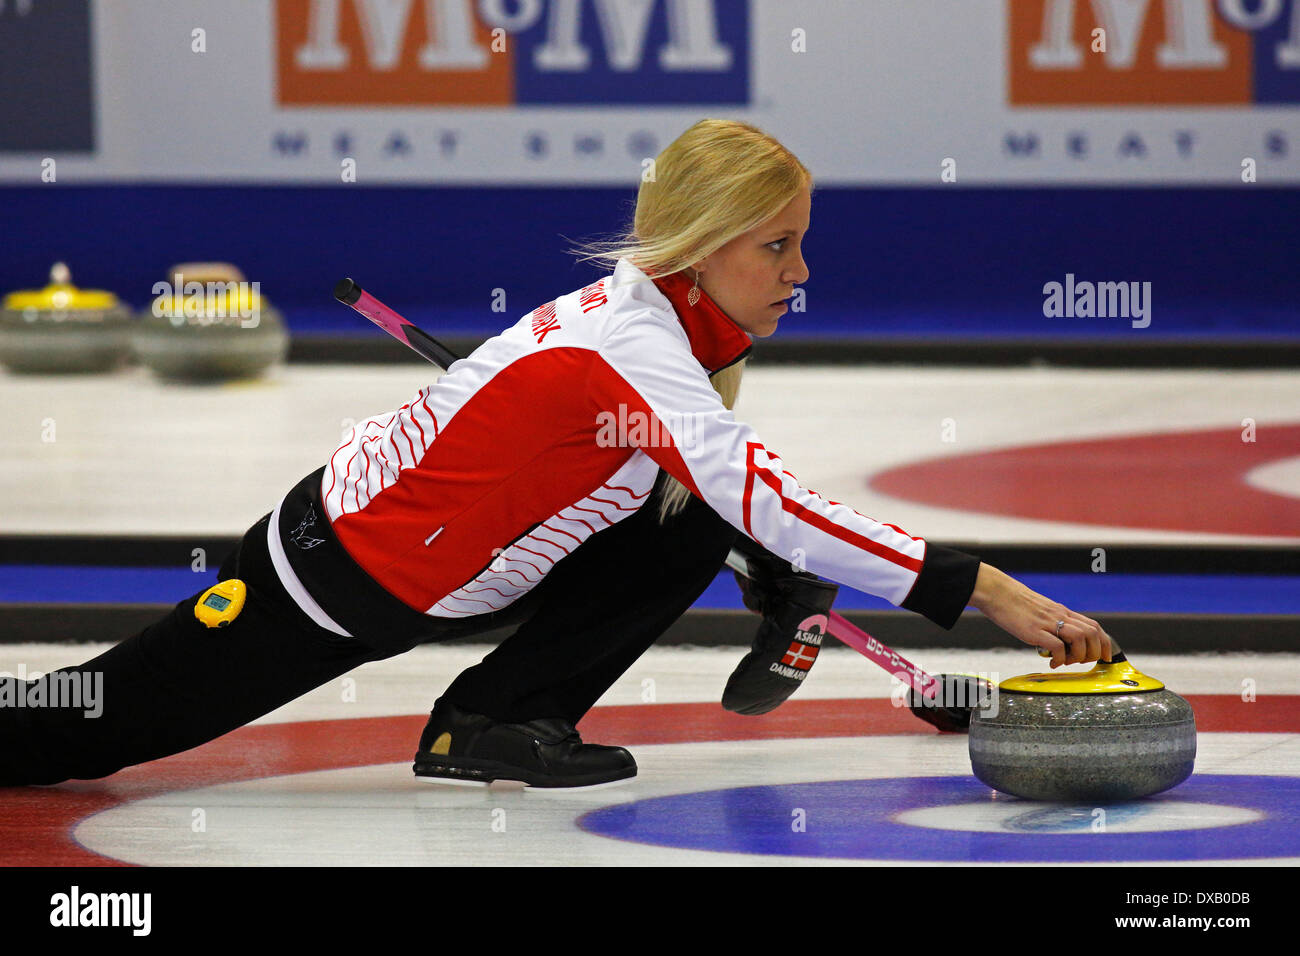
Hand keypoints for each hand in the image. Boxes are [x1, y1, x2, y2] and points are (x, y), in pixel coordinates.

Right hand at [969, 563, 1113, 667]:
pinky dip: (1059, 658)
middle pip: (1092, 634)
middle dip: (1094, 653)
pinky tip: (1051, 661)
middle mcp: (1059, 616)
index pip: (1094, 626)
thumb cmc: (1014, 603)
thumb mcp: (1040, 611)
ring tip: (1066, 661)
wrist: (997, 592)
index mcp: (1062, 612)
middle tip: (1080, 661)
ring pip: (1080, 639)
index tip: (1105, 657)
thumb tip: (1057, 640)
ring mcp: (1048, 623)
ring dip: (1079, 656)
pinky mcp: (1035, 630)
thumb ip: (1051, 623)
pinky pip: (1057, 646)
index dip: (1104, 644)